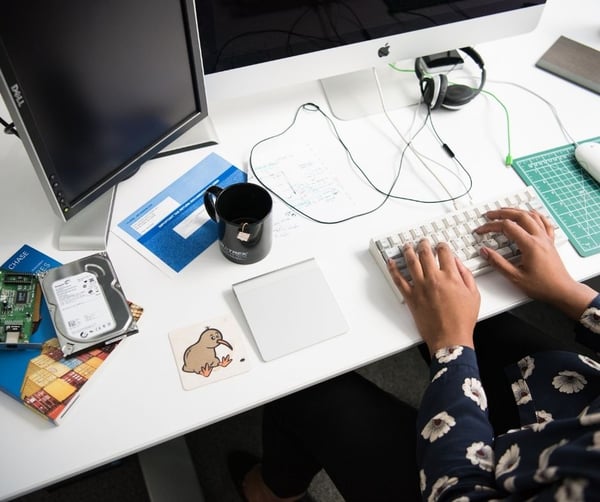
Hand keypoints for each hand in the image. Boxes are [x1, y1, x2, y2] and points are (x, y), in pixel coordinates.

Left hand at [387, 240, 480, 354]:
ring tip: (407, 246)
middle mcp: (434, 279)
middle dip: (424, 244)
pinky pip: (399, 280)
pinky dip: (393, 270)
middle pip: (425, 254)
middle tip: (422, 241)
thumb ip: (466, 276)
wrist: (450, 338)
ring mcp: (420, 287)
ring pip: (411, 262)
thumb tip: (458, 263)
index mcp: (451, 277)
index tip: (440, 245)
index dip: (441, 246)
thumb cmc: (462, 320)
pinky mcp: (411, 297)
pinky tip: (391, 263)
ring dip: (408, 251)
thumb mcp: (474, 295)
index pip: (444, 253)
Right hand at [476, 208, 595, 318]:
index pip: (507, 227)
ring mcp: (546, 238)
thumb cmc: (542, 286)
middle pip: (519, 216)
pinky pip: (544, 222)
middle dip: (502, 213)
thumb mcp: (515, 277)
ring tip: (505, 211)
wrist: (562, 291)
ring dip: (517, 210)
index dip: (491, 226)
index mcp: (530, 245)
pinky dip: (536, 215)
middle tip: (490, 215)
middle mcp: (539, 238)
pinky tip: (532, 213)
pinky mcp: (550, 242)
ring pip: (532, 216)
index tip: (481, 230)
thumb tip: (484, 251)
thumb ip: (498, 263)